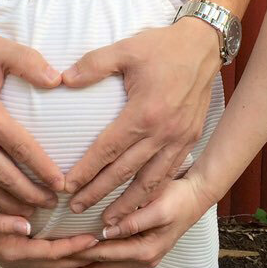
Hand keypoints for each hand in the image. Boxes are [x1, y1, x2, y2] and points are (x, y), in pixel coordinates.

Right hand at [0, 187, 100, 267]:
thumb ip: (0, 222)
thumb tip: (26, 226)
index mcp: (10, 251)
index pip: (50, 253)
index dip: (72, 248)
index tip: (93, 239)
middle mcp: (15, 259)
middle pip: (56, 265)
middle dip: (80, 260)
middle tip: (105, 251)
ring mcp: (14, 258)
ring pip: (51, 265)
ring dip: (73, 261)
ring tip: (94, 253)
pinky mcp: (13, 252)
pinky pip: (43, 260)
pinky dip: (60, 258)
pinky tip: (70, 252)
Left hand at [56, 175, 211, 267]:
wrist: (195, 197)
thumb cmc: (177, 199)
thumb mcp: (158, 208)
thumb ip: (133, 221)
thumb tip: (108, 231)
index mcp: (145, 250)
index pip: (104, 254)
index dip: (80, 253)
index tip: (57, 253)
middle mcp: (143, 259)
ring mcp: (142, 258)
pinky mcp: (140, 251)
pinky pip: (113, 263)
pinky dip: (95, 266)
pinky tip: (81, 265)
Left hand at [62, 19, 220, 219]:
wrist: (203, 46)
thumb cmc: (162, 47)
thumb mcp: (124, 49)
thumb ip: (93, 65)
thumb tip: (64, 79)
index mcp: (143, 113)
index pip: (108, 150)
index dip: (86, 171)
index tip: (67, 186)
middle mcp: (163, 133)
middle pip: (125, 173)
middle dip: (99, 194)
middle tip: (76, 210)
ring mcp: (179, 140)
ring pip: (151, 182)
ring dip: (128, 204)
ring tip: (108, 221)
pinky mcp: (190, 140)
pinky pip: (169, 174)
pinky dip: (154, 193)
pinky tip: (141, 204)